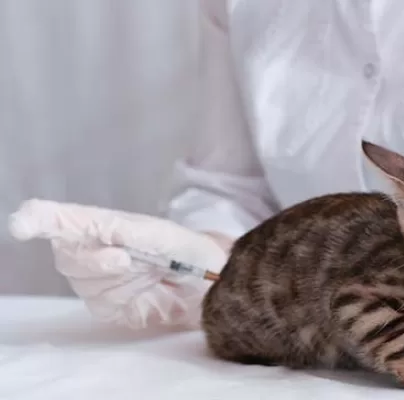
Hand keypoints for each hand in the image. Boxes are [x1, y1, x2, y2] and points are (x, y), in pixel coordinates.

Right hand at [8, 199, 229, 328]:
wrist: (207, 283)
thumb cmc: (188, 250)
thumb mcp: (165, 235)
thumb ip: (132, 232)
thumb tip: (105, 229)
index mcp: (106, 224)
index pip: (65, 220)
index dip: (41, 219)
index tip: (22, 223)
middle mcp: (95, 249)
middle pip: (67, 256)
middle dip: (94, 260)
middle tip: (125, 260)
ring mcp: (98, 280)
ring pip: (83, 283)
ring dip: (114, 280)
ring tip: (144, 271)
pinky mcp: (107, 306)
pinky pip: (102, 306)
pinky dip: (124, 300)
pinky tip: (143, 290)